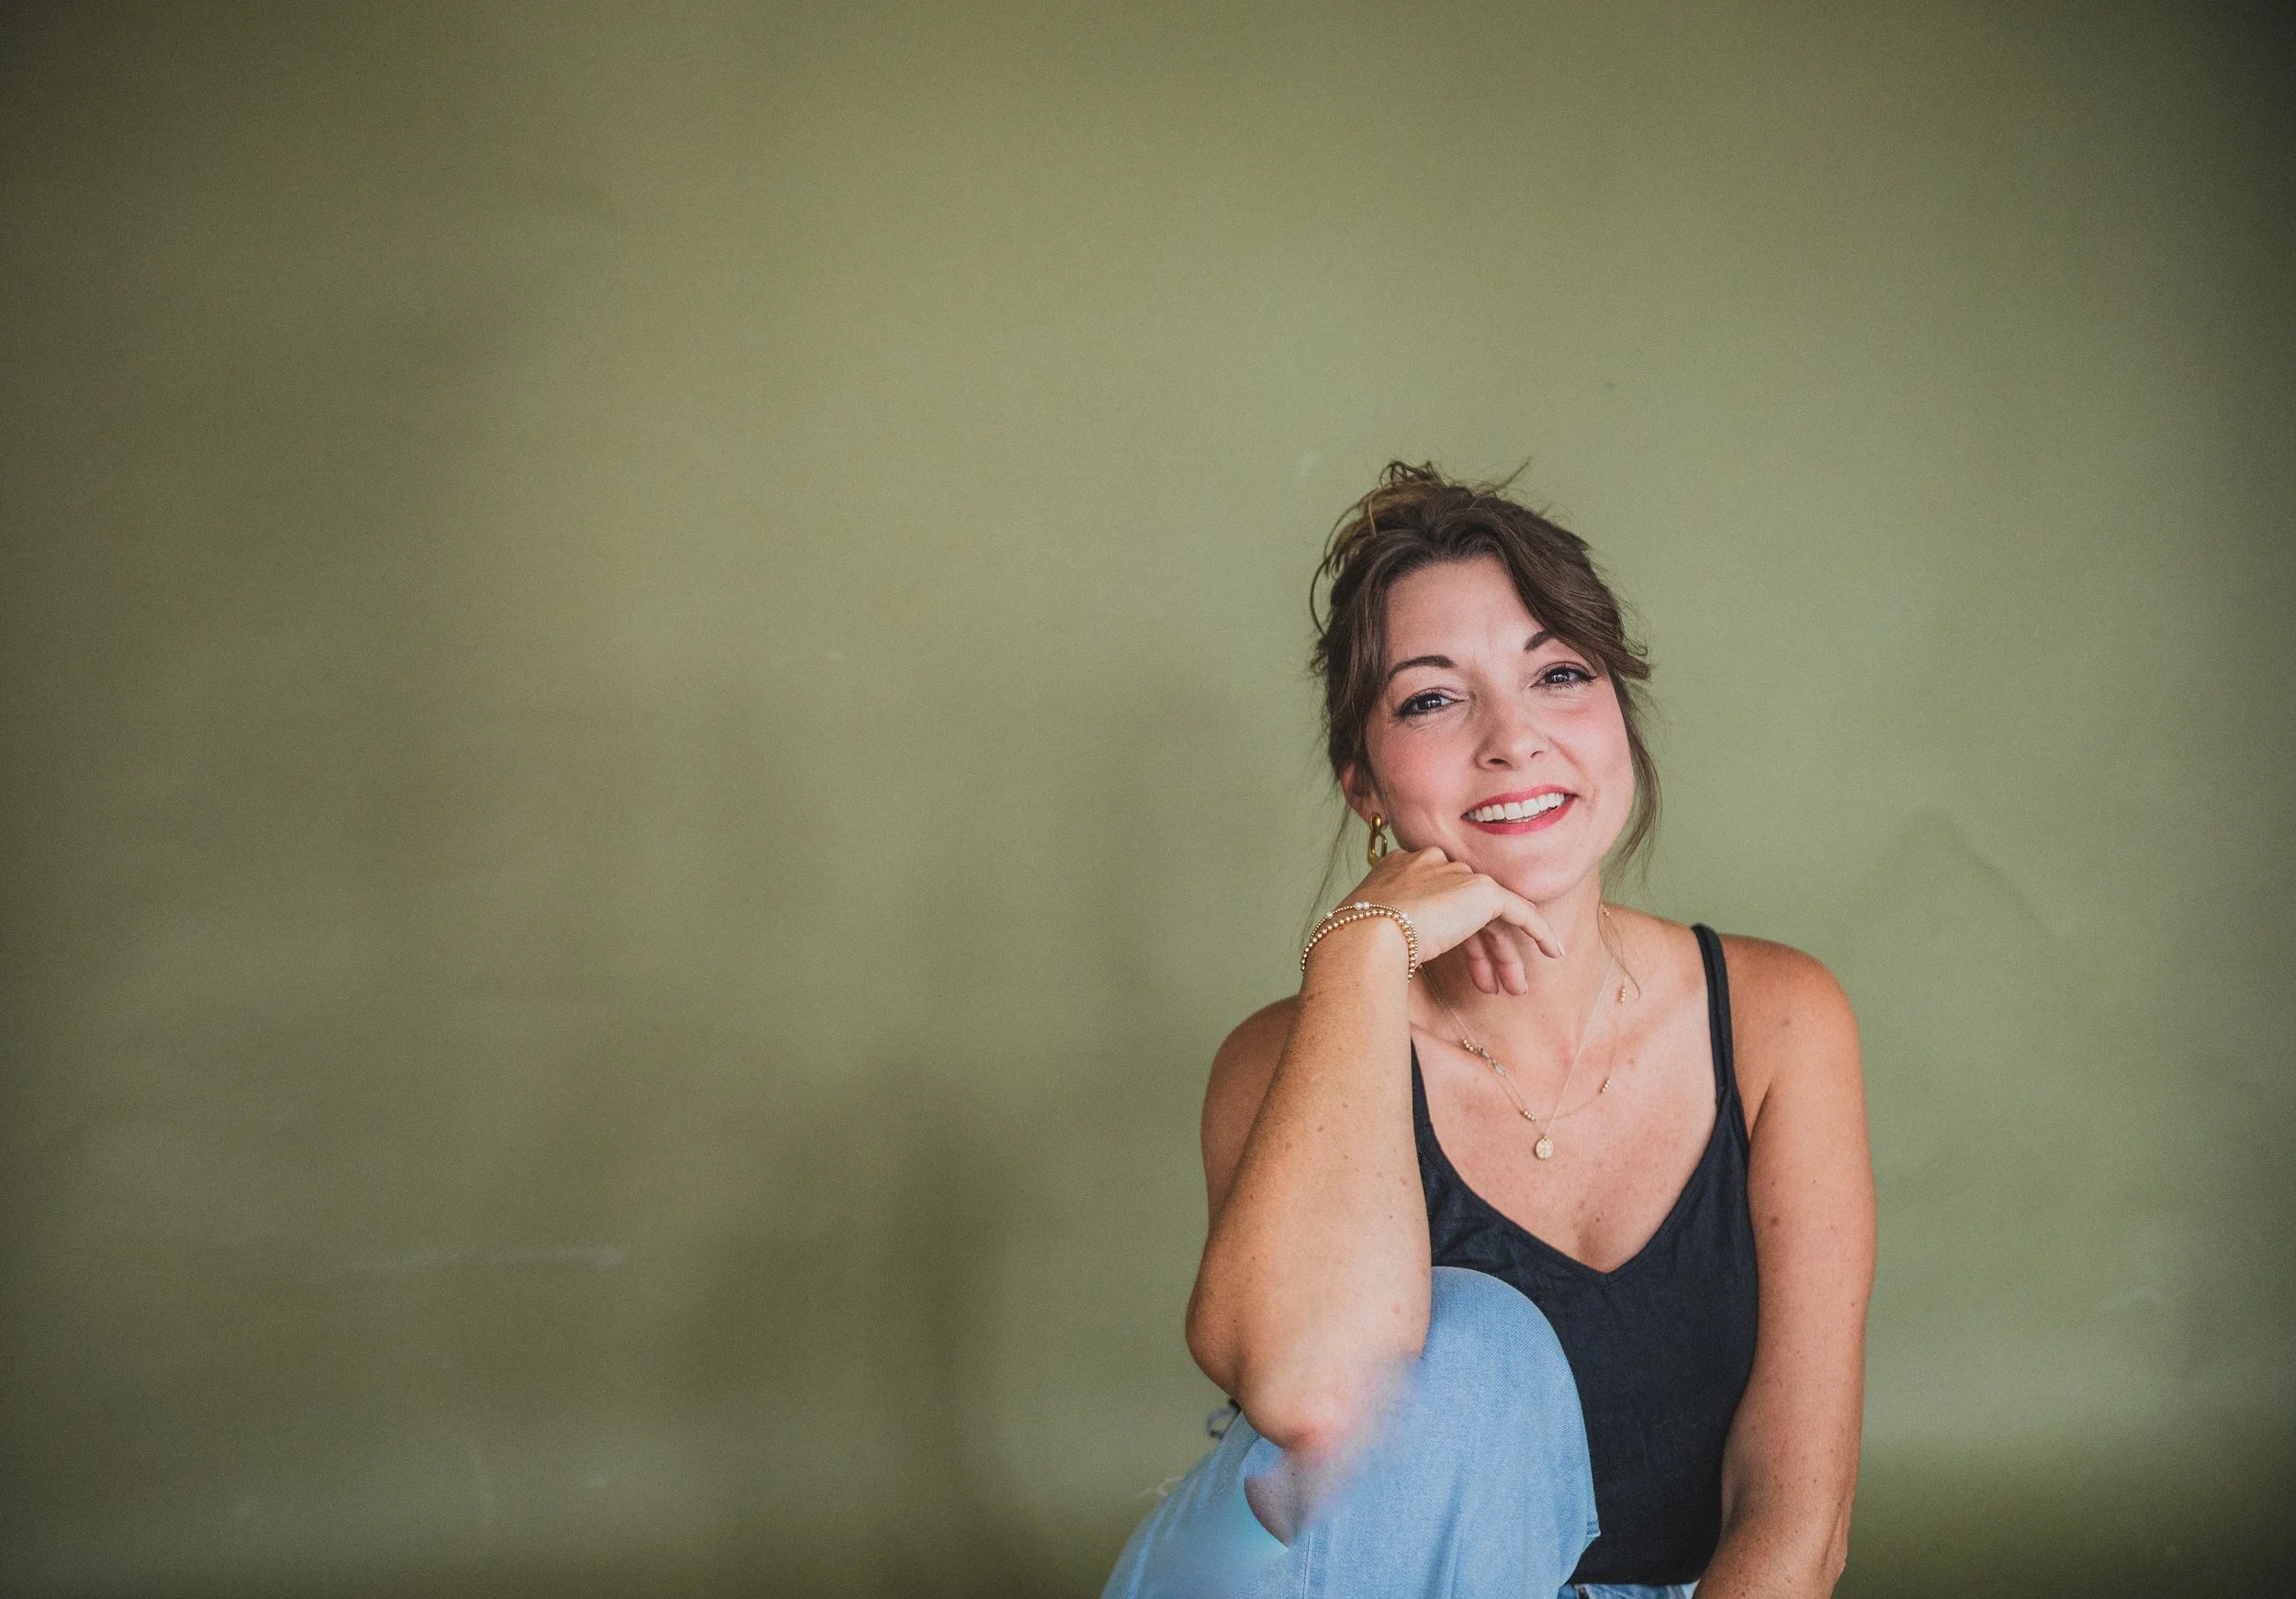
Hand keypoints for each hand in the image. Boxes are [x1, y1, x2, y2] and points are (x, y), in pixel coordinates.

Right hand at [1334, 847, 1561, 994]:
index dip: (1454, 937)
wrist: (1366, 935)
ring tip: (1512, 989)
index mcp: (1400, 867)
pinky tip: (1551, 952)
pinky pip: (1518, 911)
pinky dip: (1537, 931)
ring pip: (1491, 915)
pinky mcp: (1481, 890)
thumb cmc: (1357, 939)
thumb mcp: (1372, 928)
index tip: (1460, 966)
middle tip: (1489, 985)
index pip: (1438, 900)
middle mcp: (1431, 863)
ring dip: (1503, 955)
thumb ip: (1393, 928)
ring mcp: (1456, 874)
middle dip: (1482, 951)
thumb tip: (1401, 952)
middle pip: (1467, 909)